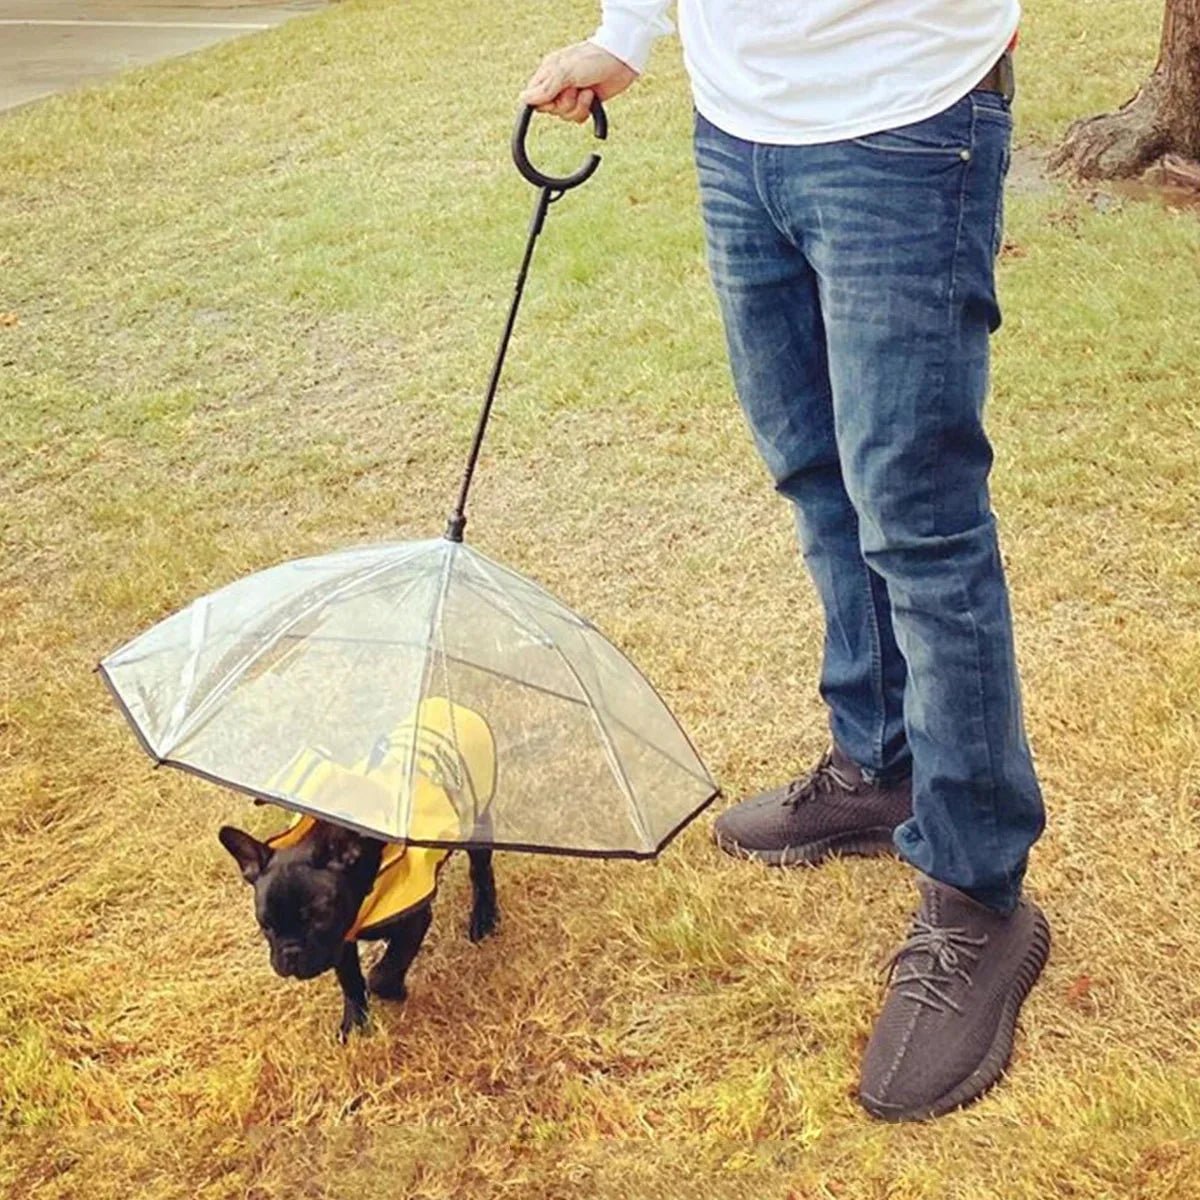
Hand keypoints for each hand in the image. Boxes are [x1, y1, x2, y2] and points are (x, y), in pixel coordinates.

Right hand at [520, 42, 637, 122]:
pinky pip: (578, 118)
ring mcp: (572, 94)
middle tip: (574, 90)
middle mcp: (558, 84)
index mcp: (548, 73)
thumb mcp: (564, 72)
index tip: (553, 98)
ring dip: (578, 107)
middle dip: (564, 104)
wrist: (621, 60)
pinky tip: (592, 98)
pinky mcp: (585, 103)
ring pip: (565, 115)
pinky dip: (586, 110)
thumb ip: (545, 88)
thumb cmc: (592, 59)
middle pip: (551, 110)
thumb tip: (524, 100)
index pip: (533, 98)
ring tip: (587, 92)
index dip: (543, 103)